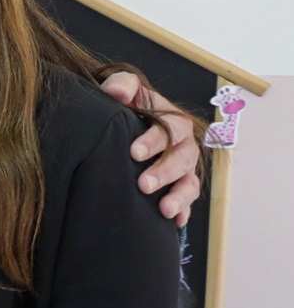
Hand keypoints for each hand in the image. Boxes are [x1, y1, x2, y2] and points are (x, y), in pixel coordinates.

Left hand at [100, 72, 201, 226]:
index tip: (134, 152)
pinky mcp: (176, 187)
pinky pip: (187, 201)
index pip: (171, 128)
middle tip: (143, 184)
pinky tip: (175, 222)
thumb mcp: (121, 91)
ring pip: (190, 182)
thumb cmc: (122, 108)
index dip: (155, 140)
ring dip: (179, 196)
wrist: (117, 127)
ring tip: (165, 210)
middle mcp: (182, 145)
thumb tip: (118, 92)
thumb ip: (122, 85)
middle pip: (183, 158)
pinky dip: (183, 211)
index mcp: (171, 121)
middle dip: (165, 172)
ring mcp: (181, 168)